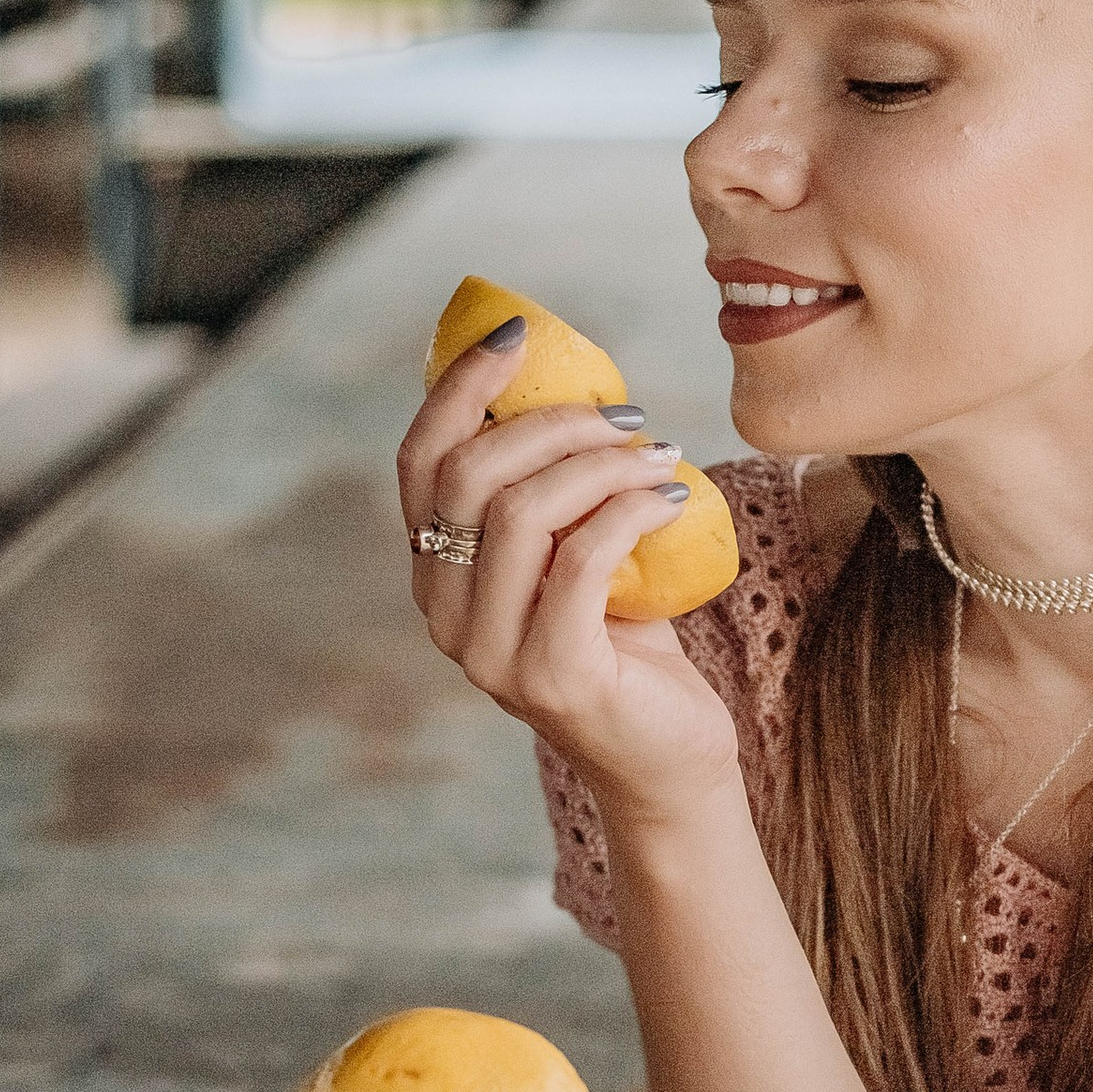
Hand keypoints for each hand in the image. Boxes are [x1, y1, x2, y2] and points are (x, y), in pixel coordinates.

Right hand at [397, 328, 743, 818]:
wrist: (669, 758)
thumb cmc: (629, 644)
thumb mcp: (576, 553)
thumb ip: (552, 491)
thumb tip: (569, 382)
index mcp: (436, 573)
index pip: (419, 460)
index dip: (457, 385)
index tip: (516, 333)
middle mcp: (444, 615)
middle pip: (471, 475)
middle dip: (553, 423)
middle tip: (629, 416)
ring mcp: (490, 653)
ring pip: (523, 511)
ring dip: (601, 463)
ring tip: (660, 454)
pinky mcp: (551, 676)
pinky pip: (581, 559)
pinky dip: (630, 510)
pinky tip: (672, 497)